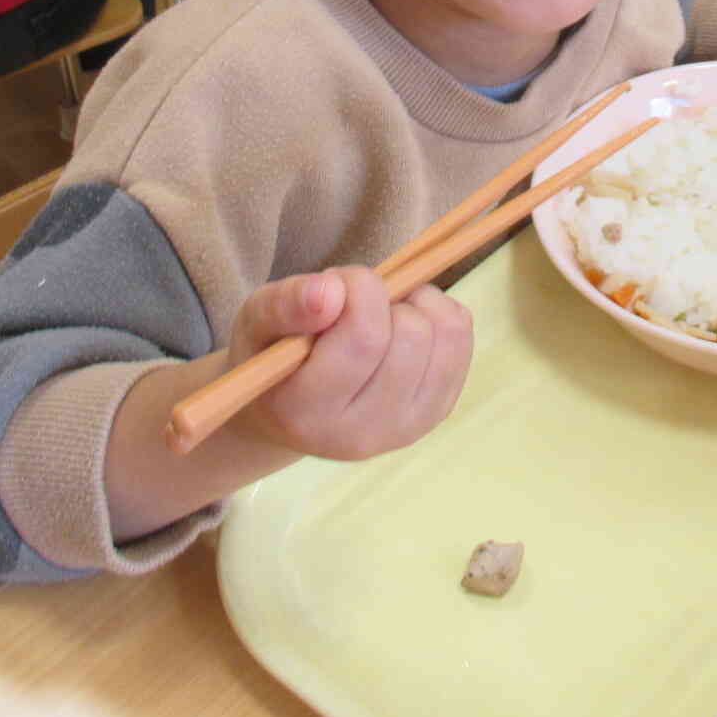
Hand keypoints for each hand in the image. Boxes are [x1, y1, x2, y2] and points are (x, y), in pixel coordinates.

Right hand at [226, 268, 472, 461]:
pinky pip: (461, 342)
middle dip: (388, 295)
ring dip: (417, 303)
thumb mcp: (256, 323)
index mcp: (307, 413)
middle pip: (411, 336)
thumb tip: (331, 291)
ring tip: (380, 311)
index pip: (364, 339)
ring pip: (446, 336)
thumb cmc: (270, 358)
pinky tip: (403, 323)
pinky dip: (439, 315)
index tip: (337, 283)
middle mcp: (362, 433)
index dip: (360, 288)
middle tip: (355, 301)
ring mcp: (405, 429)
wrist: (288, 411)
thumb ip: (285, 305)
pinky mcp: (434, 415)